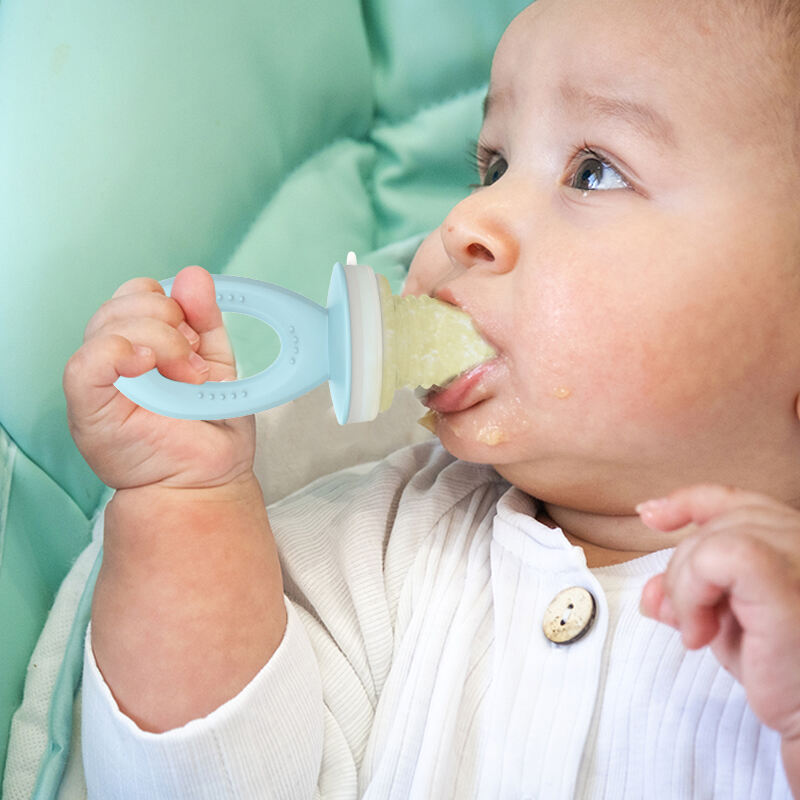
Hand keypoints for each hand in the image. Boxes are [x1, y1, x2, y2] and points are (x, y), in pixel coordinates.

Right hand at [64, 266, 255, 490]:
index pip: (140, 293)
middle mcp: (114, 358)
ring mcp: (99, 381)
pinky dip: (119, 353)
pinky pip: (87, 361)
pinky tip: (145, 367)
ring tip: (186, 378)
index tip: (199, 342)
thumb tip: (193, 274)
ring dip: (160, 342)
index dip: (175, 305)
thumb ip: (206, 321)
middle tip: (195, 366)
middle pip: (126, 301)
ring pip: (110, 323)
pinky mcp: (88, 406)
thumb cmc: (208, 433)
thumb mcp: (218, 365)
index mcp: (141, 345)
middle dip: (171, 322)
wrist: (206, 482)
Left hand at [638, 484, 799, 745]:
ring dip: (685, 588)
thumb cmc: (785, 676)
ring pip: (709, 540)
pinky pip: (716, 557)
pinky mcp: (781, 575)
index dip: (688, 501)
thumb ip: (691, 596)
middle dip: (682, 569)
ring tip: (700, 634)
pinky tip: (702, 632)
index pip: (737, 499)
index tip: (648, 515)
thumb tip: (651, 593)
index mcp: (792, 543)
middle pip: (716, 522)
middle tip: (686, 621)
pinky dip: (692, 591)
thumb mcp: (728, 626)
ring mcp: (797, 553)